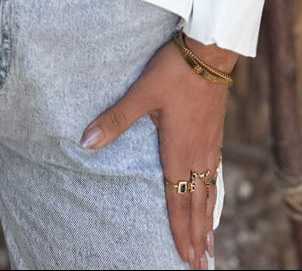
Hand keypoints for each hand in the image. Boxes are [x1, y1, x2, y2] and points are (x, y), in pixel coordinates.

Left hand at [80, 35, 234, 269]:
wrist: (209, 52)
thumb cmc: (174, 73)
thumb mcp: (141, 95)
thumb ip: (115, 121)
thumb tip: (85, 142)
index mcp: (179, 152)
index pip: (179, 201)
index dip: (182, 232)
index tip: (187, 259)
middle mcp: (197, 154)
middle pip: (199, 204)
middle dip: (199, 237)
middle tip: (203, 266)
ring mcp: (209, 144)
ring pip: (210, 191)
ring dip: (209, 219)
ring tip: (211, 244)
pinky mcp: (216, 132)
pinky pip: (215, 173)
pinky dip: (214, 194)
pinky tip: (212, 195)